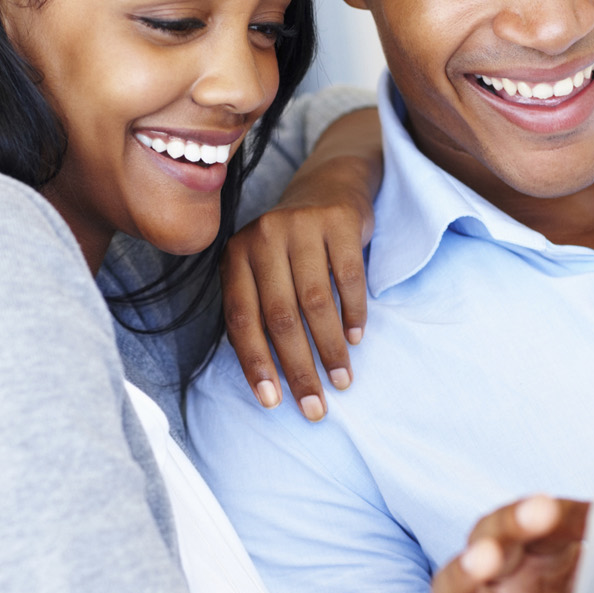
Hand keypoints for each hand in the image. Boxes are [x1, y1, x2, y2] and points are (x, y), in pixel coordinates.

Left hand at [221, 108, 380, 419]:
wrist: (330, 185)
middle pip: (280, 316)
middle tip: (315, 407)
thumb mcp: (264, 269)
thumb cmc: (292, 246)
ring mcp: (300, 225)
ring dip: (330, 348)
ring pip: (315, 301)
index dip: (255, 363)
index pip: (241, 318)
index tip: (271, 402)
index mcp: (236, 255)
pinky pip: (348, 276)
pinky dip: (353, 313)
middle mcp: (263, 237)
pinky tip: (356, 338)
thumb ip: (259, 310)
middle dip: (298, 368)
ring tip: (341, 380)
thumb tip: (268, 380)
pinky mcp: (338, 220)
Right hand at [432, 496, 593, 592]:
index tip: (593, 513)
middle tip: (538, 511)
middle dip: (511, 522)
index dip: (560, 512)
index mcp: (543, 555)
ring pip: (455, 583)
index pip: (542, 520)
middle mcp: (507, 578)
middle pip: (492, 536)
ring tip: (486, 559)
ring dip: (467, 567)